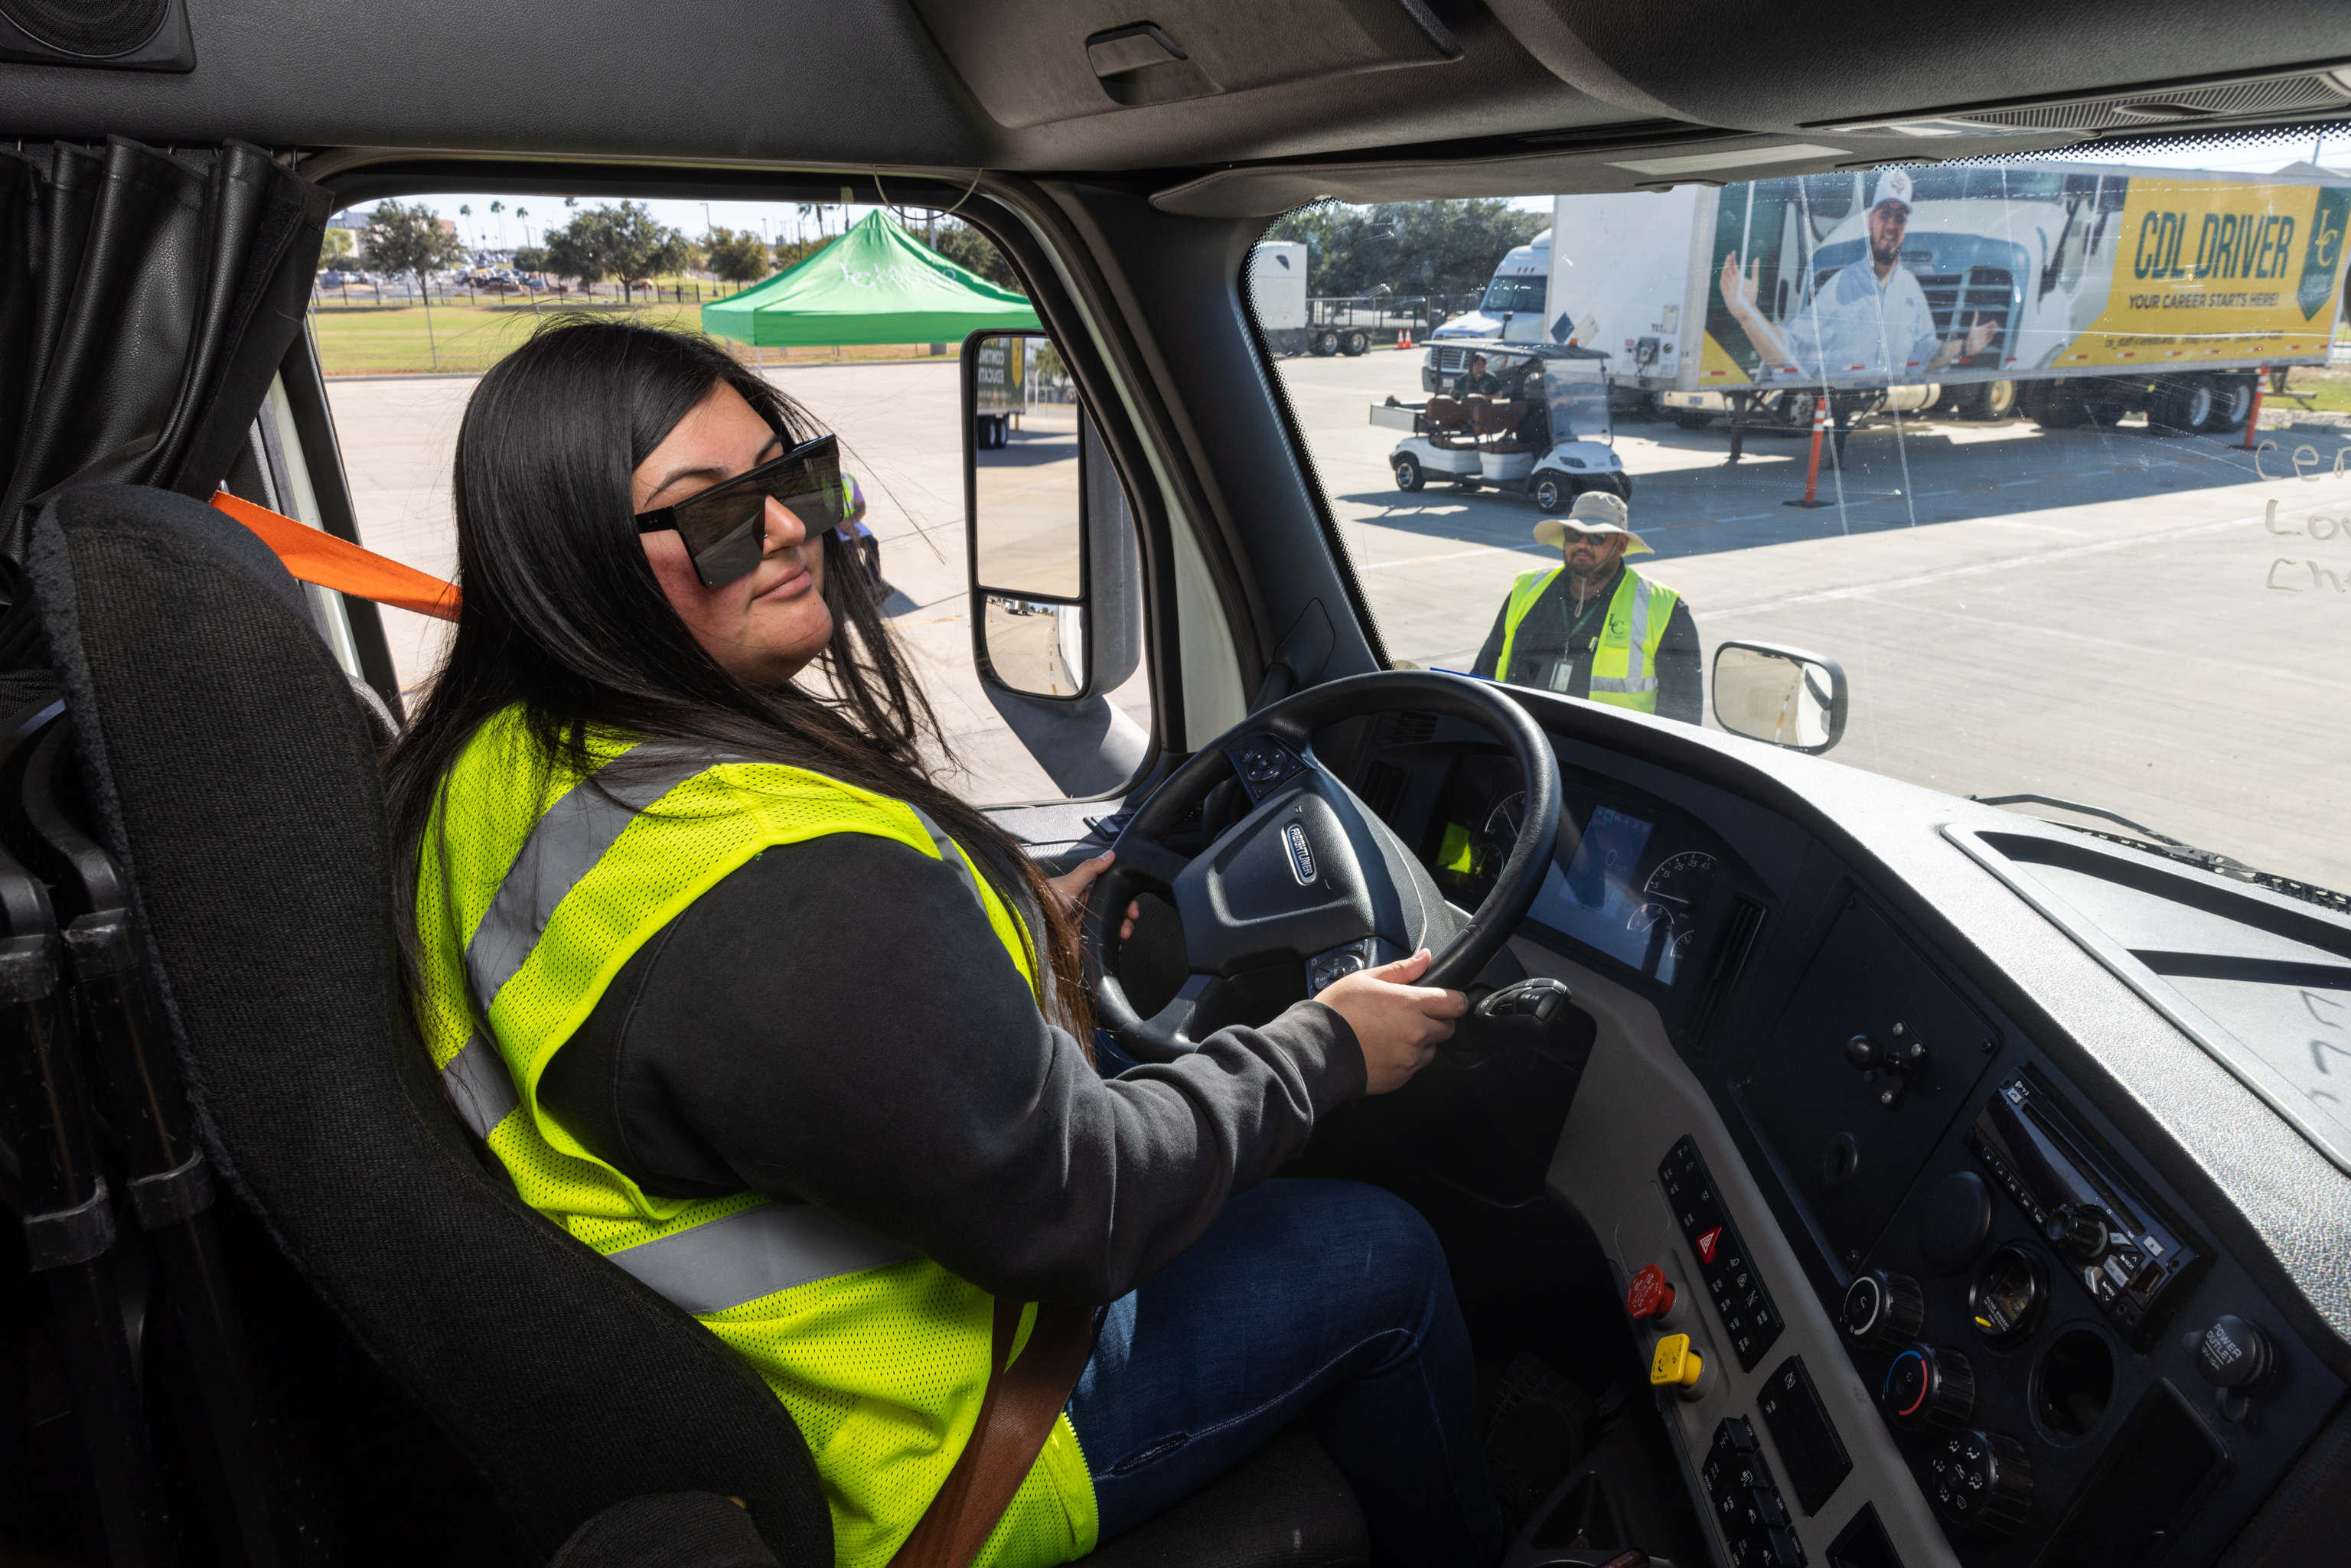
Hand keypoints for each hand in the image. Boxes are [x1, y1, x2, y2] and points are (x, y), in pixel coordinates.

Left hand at [1045, 850, 1138, 939]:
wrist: (1032, 927)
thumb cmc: (1045, 903)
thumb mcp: (1069, 883)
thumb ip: (1090, 869)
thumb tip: (1108, 855)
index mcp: (1085, 894)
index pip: (1112, 897)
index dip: (1125, 903)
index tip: (1133, 910)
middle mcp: (1087, 911)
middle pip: (1114, 915)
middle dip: (1125, 921)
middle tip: (1128, 926)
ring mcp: (1085, 928)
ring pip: (1110, 931)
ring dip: (1120, 933)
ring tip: (1121, 936)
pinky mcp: (1082, 944)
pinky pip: (1101, 945)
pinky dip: (1110, 946)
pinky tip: (1113, 945)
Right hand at [1316, 949, 1467, 1094]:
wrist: (1315, 1050)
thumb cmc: (1336, 1013)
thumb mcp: (1365, 980)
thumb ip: (1402, 970)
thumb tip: (1425, 958)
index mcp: (1409, 1004)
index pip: (1454, 1003)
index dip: (1453, 999)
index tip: (1446, 1000)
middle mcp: (1415, 1033)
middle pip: (1447, 1027)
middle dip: (1435, 1020)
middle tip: (1410, 1015)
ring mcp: (1409, 1058)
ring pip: (1432, 1048)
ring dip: (1420, 1041)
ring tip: (1392, 1034)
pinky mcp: (1401, 1078)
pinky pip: (1414, 1067)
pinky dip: (1405, 1059)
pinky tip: (1384, 1050)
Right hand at [1718, 251, 1756, 321]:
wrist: (1747, 309)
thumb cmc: (1751, 296)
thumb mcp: (1755, 281)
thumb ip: (1755, 270)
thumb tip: (1757, 258)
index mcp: (1738, 277)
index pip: (1733, 266)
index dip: (1732, 259)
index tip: (1733, 252)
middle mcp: (1732, 281)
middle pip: (1728, 269)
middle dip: (1728, 262)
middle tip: (1730, 256)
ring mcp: (1728, 287)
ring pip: (1724, 276)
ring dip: (1725, 270)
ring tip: (1728, 263)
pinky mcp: (1726, 294)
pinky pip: (1723, 286)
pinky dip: (1723, 280)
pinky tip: (1724, 275)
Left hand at [1963, 312, 1996, 356]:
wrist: (1968, 346)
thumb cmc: (1971, 336)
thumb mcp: (1973, 326)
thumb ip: (1975, 319)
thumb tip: (1976, 310)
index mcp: (1980, 329)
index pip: (1987, 325)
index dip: (1991, 323)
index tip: (1994, 321)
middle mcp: (1982, 334)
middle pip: (1989, 329)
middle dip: (1993, 327)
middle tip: (1996, 325)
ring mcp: (1983, 339)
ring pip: (1989, 335)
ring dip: (1992, 332)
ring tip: (1995, 330)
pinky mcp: (1984, 344)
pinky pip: (1988, 341)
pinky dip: (1990, 339)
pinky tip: (1992, 337)